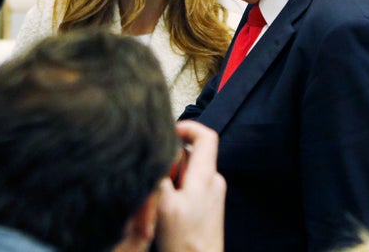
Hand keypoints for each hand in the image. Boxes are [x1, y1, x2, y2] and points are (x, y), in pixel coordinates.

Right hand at [155, 121, 225, 251]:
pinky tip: (164, 211)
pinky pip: (188, 189)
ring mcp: (211, 195)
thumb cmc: (185, 243)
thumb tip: (156, 153)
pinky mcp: (206, 208)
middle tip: (155, 178)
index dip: (188, 128)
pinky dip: (174, 192)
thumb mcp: (165, 205)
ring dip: (170, 179)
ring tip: (159, 201)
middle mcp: (213, 181)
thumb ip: (162, 175)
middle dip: (170, 161)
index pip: (206, 136)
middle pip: (192, 154)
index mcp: (206, 176)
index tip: (168, 132)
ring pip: (187, 173)